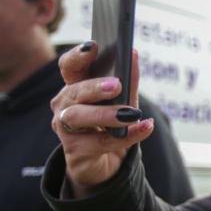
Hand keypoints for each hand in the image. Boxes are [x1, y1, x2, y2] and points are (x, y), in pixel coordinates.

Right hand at [50, 43, 153, 196]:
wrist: (105, 163)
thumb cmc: (110, 125)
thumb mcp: (123, 101)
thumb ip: (128, 80)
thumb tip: (132, 53)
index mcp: (75, 87)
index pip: (69, 67)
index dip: (78, 56)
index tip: (93, 46)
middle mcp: (65, 106)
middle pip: (73, 92)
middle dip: (94, 87)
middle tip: (116, 85)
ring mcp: (66, 129)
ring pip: (78, 117)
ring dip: (106, 114)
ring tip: (131, 113)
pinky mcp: (75, 152)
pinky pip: (101, 142)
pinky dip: (126, 136)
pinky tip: (144, 127)